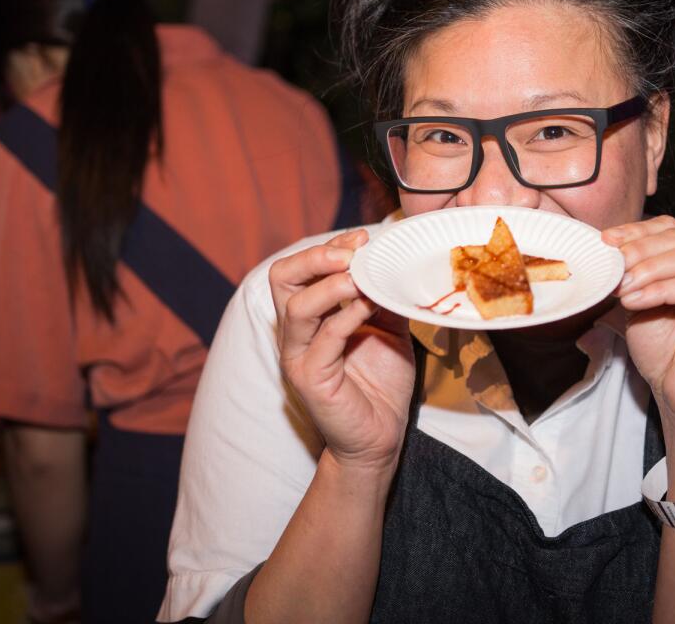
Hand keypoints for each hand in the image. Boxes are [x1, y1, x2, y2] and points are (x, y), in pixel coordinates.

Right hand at [269, 229, 415, 475]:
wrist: (380, 438)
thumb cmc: (381, 384)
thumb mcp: (387, 328)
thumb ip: (383, 297)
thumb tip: (393, 263)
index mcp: (309, 317)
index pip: (300, 268)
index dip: (329, 247)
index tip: (364, 238)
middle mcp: (295, 333)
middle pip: (281, 277)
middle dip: (317, 256)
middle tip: (353, 252)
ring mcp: (298, 356)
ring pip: (296, 306)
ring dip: (332, 284)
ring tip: (361, 277)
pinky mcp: (311, 379)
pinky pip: (324, 338)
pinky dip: (347, 316)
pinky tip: (369, 307)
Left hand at [602, 216, 674, 434]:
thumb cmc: (664, 352)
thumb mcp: (640, 301)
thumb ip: (632, 273)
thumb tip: (605, 247)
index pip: (671, 229)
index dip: (636, 232)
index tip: (605, 242)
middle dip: (638, 251)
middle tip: (610, 266)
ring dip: (645, 270)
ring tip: (620, 288)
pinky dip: (658, 290)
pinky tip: (635, 302)